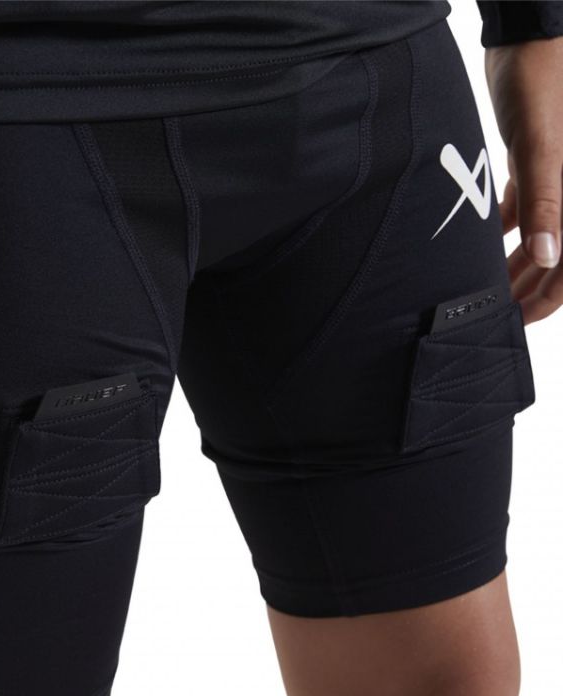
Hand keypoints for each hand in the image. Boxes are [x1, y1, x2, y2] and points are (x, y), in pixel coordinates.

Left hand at [484, 37, 562, 323]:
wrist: (529, 33)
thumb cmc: (544, 81)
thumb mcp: (543, 147)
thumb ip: (547, 202)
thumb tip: (553, 257)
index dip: (545, 299)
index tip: (511, 321)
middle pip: (554, 256)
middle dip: (523, 285)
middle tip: (486, 309)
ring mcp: (555, 176)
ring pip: (538, 234)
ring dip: (513, 261)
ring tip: (481, 285)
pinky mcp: (534, 160)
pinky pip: (523, 205)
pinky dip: (504, 228)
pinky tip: (480, 244)